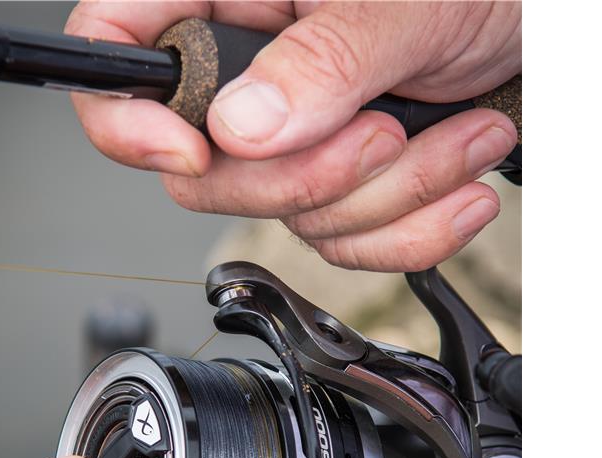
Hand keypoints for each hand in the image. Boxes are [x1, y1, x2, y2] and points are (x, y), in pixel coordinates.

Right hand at [66, 1, 520, 271]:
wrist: (536, 27)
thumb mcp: (404, 1)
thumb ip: (320, 62)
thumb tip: (242, 129)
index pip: (113, 48)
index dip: (126, 119)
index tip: (194, 154)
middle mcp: (245, 70)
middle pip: (202, 173)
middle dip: (304, 177)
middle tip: (381, 132)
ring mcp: (285, 135)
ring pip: (283, 216)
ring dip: (383, 195)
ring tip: (455, 134)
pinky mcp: (329, 182)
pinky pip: (338, 241)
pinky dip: (405, 229)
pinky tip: (456, 178)